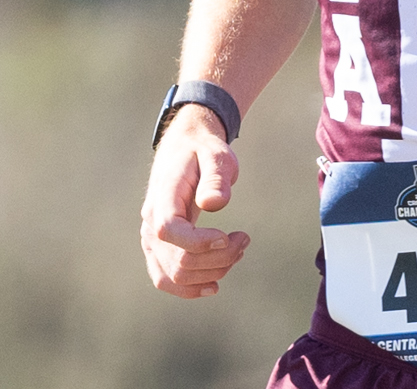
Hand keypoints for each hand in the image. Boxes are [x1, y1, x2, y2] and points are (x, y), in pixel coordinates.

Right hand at [139, 106, 250, 297]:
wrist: (184, 150)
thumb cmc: (203, 152)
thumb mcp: (216, 155)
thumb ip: (216, 177)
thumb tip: (214, 203)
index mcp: (162, 199)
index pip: (170, 231)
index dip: (199, 242)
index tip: (227, 236)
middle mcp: (150, 224)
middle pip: (177, 261)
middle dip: (218, 259)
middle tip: (245, 239)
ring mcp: (151, 240)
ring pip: (173, 275)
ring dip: (210, 272)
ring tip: (238, 252)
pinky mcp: (158, 249)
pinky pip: (165, 278)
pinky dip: (188, 287)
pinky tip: (213, 286)